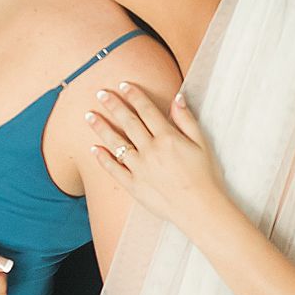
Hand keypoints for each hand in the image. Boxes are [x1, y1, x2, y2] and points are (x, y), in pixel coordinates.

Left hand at [86, 83, 226, 232]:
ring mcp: (139, 168)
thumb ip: (186, 119)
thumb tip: (177, 97)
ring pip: (116, 143)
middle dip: (113, 106)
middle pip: (128, 122)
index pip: (146, 110)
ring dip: (101, 128)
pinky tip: (95, 149)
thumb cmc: (204, 175)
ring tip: (89, 116)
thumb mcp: (201, 143)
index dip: (134, 96)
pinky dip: (103, 159)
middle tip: (100, 93)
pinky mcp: (134, 185)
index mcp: (167, 137)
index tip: (123, 85)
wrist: (199, 208)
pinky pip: (114, 170)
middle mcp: (150, 150)